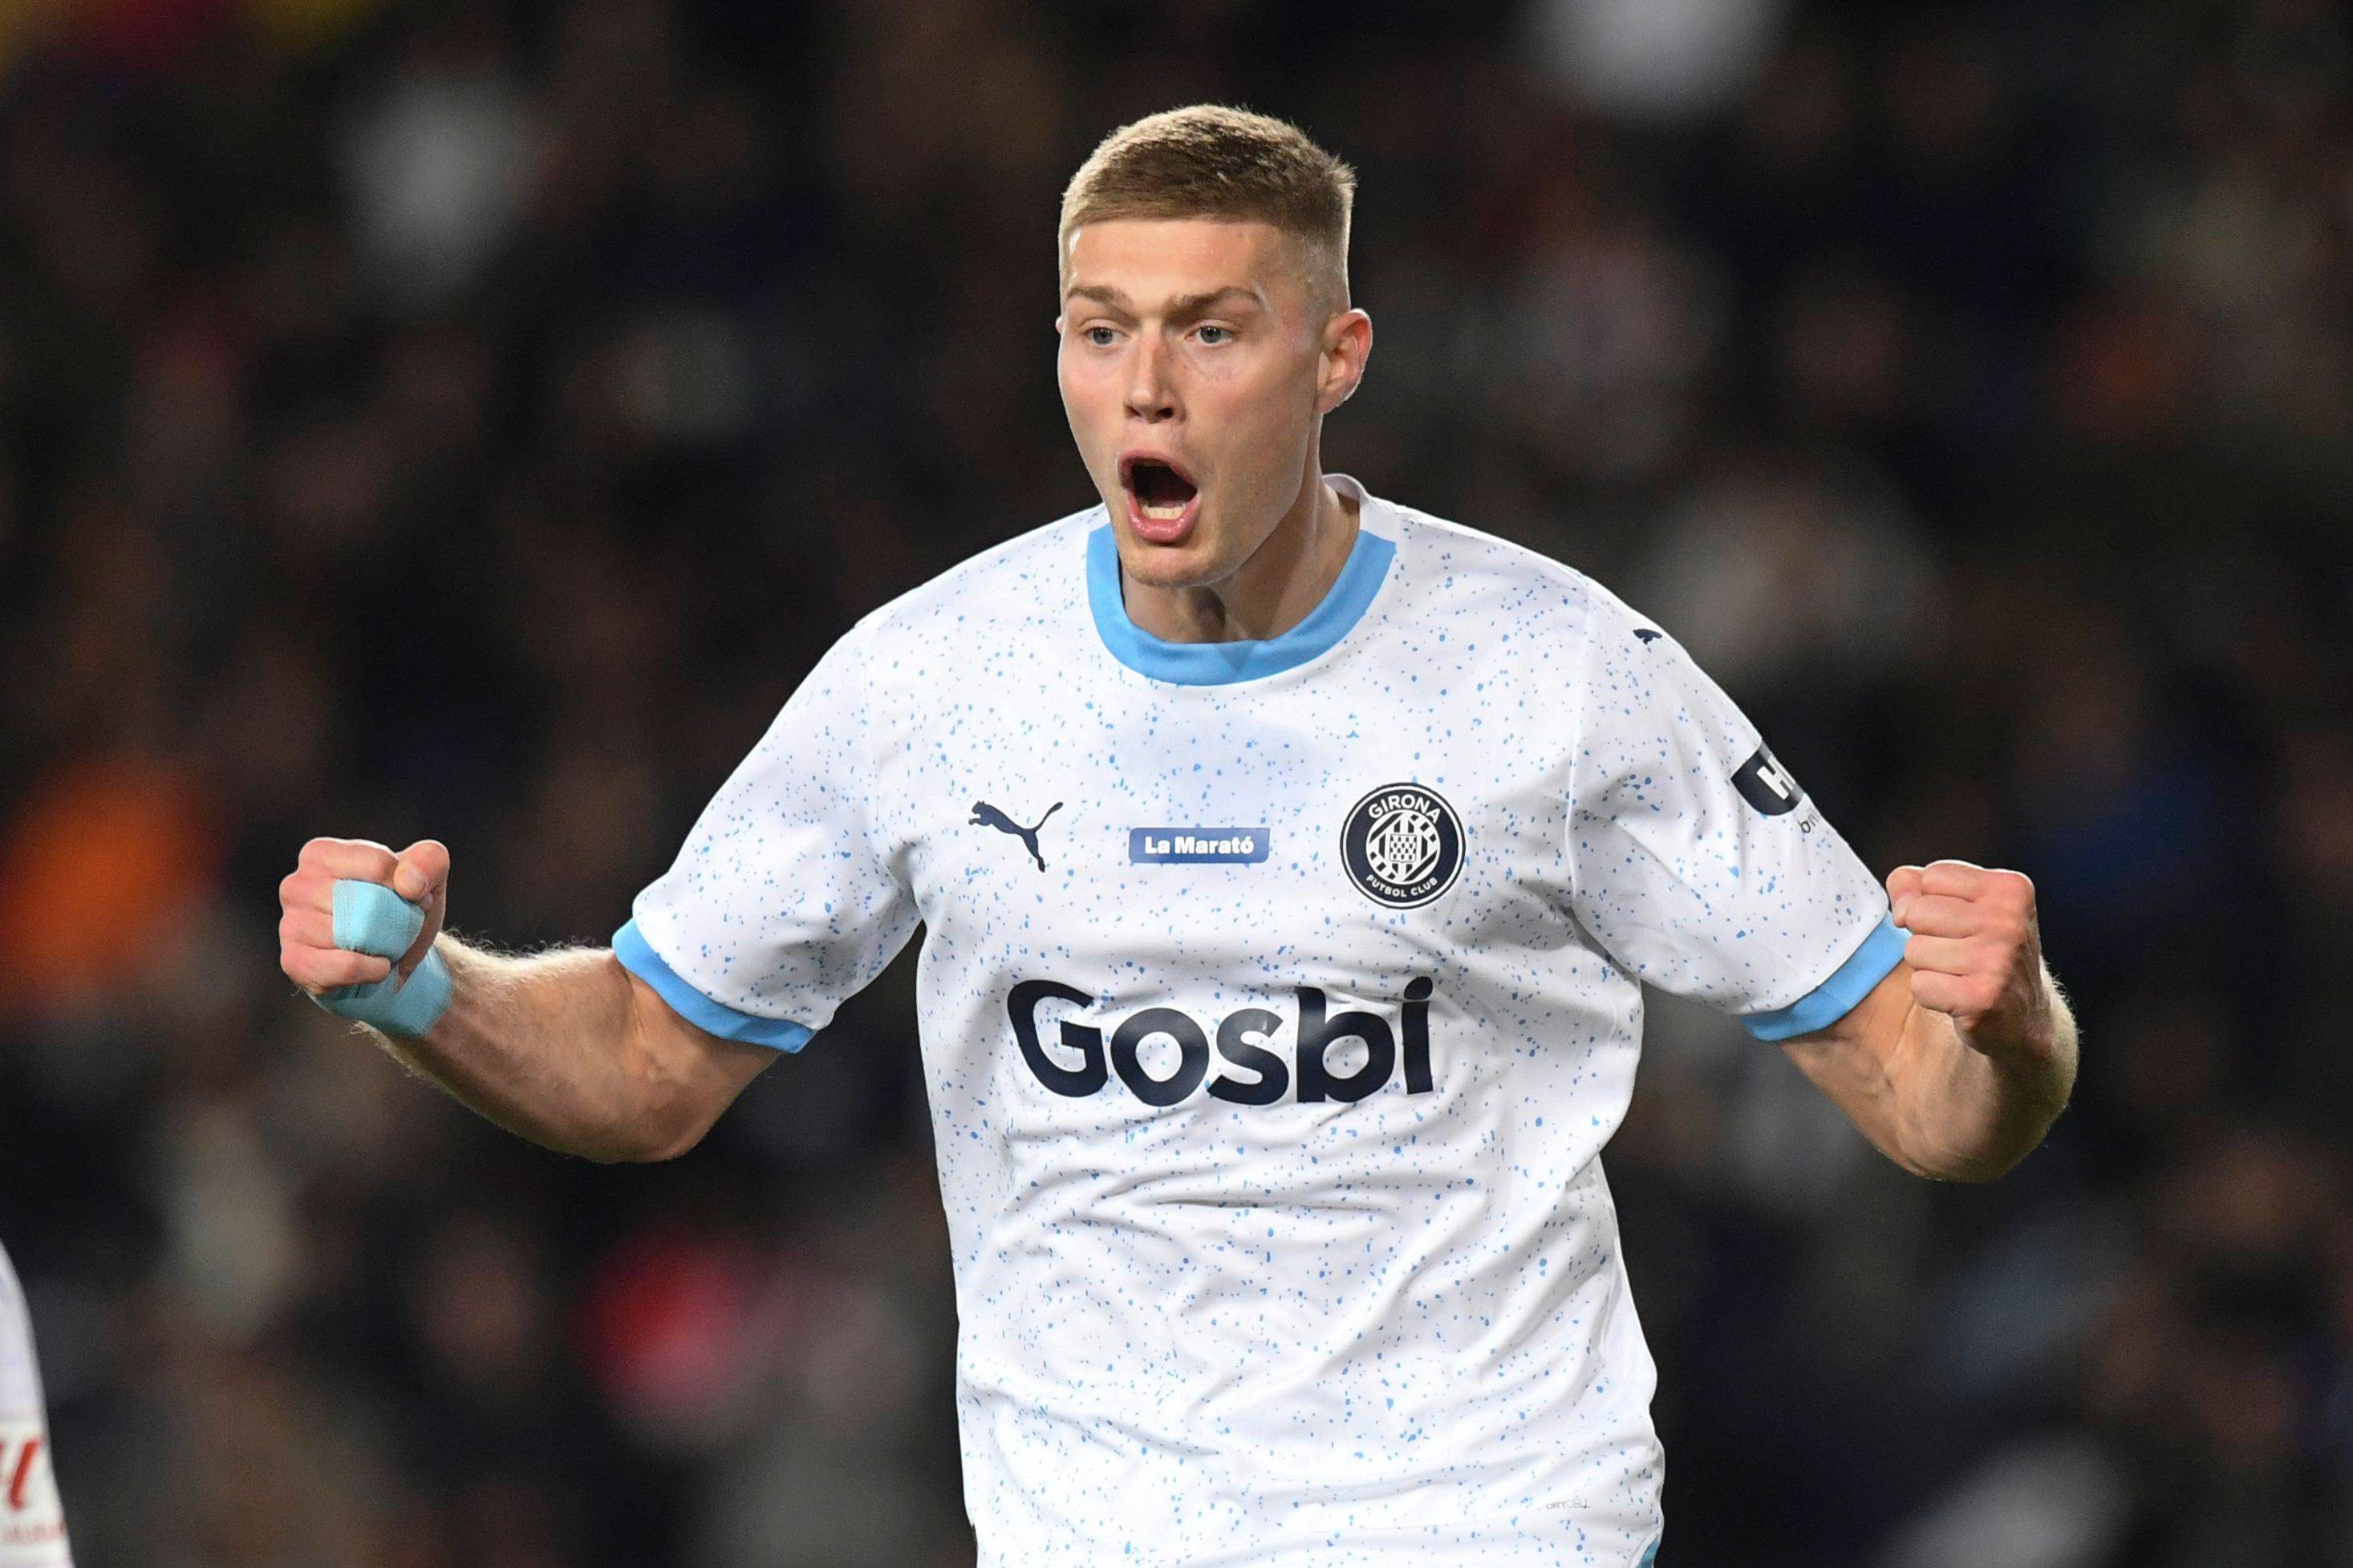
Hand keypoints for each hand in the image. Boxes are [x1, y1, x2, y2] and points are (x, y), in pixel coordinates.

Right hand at [279, 837, 450, 995]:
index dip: (410, 887)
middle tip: (399, 925)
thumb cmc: (402, 910)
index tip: (411, 896)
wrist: (393, 961)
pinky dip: (373, 970)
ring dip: (386, 946)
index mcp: (321, 854)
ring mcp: (290, 924)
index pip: (378, 865)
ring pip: (357, 935)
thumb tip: (408, 883)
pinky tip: (375, 967)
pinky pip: (345, 966)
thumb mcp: (428, 876)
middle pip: (368, 902)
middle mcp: (296, 885)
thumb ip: (429, 860)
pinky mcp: (294, 962)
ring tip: (382, 944)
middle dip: (398, 919)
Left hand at [1886, 860, 2054, 1058]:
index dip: (1932, 901)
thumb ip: (1916, 885)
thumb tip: (1899, 902)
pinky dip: (1930, 995)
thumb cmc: (1983, 949)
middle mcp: (2009, 921)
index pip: (1932, 877)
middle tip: (1960, 953)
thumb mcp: (1962, 904)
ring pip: (1913, 949)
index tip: (1962, 923)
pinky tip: (1959, 997)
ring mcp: (1998, 960)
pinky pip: (1919, 985)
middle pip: (1917, 912)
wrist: (2024, 1015)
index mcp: (2010, 888)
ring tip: (1961, 974)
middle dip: (1925, 934)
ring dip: (1927, 966)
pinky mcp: (1981, 998)